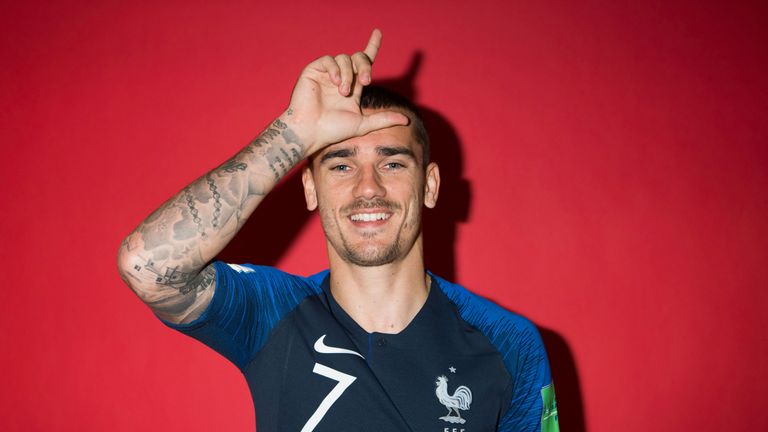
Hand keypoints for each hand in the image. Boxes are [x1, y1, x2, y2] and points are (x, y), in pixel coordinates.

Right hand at [285, 29, 408, 154]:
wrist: (311, 132)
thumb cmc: (333, 130)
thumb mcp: (363, 124)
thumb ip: (383, 119)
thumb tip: (406, 120)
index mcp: (353, 86)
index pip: (365, 62)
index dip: (372, 45)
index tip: (378, 32)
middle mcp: (341, 77)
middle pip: (358, 58)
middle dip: (365, 66)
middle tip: (365, 82)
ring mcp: (327, 73)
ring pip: (345, 58)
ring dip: (348, 74)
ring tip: (343, 92)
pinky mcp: (313, 70)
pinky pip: (329, 59)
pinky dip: (335, 69)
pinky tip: (335, 82)